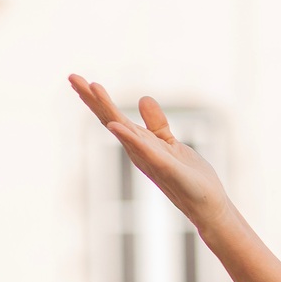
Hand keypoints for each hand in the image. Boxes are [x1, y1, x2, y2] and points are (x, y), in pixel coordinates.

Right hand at [69, 75, 231, 231]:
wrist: (208, 204)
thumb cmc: (188, 177)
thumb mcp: (169, 143)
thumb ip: (155, 123)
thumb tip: (143, 98)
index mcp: (139, 143)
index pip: (112, 117)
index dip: (96, 99)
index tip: (77, 79)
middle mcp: (138, 151)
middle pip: (111, 120)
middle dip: (92, 99)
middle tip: (72, 77)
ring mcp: (150, 160)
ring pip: (124, 131)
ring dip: (107, 110)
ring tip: (92, 88)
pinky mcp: (166, 168)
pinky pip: (145, 151)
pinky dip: (130, 138)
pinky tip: (116, 126)